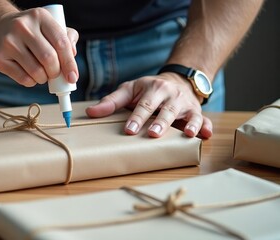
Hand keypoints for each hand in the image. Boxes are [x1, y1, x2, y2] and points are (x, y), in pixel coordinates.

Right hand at [0, 8, 78, 86]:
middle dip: (56, 72)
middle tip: (55, 74)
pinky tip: (30, 75)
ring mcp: (8, 42)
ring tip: (42, 74)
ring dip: (44, 79)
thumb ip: (67, 38)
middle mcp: (22, 26)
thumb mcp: (49, 26)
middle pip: (49, 59)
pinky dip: (32, 82)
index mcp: (40, 16)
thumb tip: (73, 55)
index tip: (73, 77)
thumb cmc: (32, 31)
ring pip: (36, 72)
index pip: (61, 43)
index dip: (70, 63)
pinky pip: (23, 79)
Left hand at [85, 72, 212, 137]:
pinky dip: (206, 127)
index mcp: (154, 88)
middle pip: (167, 110)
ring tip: (186, 134)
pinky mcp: (196, 112)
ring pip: (188, 115)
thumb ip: (112, 101)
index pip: (144, 104)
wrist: (175, 81)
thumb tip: (90, 112)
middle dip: (161, 122)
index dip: (137, 117)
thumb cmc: (147, 89)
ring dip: (188, 124)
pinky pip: (204, 119)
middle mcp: (171, 95)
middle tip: (153, 134)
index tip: (129, 130)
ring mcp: (186, 104)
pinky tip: (205, 135)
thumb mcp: (129, 90)